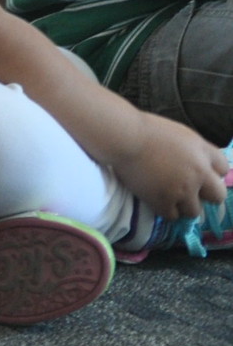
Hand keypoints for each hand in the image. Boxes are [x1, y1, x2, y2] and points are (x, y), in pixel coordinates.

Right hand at [113, 110, 228, 221]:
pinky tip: (155, 199)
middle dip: (205, 195)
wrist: (124, 137)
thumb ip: (195, 149)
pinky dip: (165, 210)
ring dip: (184, 205)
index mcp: (203, 152)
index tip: (199, 174)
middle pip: (218, 196)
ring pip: (194, 211)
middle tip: (188, 191)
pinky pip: (172, 216)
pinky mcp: (164, 201)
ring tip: (169, 197)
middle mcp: (199, 173)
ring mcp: (182, 189)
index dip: (211, 173)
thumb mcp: (180, 133)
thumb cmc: (145, 129)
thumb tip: (199, 162)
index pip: (223, 169)